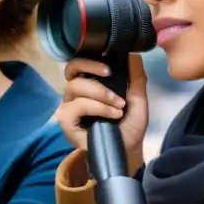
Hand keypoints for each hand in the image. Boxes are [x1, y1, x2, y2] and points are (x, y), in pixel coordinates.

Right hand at [54, 55, 147, 181]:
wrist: (128, 149)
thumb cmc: (129, 124)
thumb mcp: (138, 98)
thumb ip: (136, 77)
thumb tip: (133, 54)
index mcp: (89, 83)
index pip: (78, 63)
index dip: (89, 59)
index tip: (109, 65)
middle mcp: (75, 92)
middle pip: (71, 69)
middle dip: (91, 68)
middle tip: (109, 75)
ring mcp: (69, 106)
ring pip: (75, 87)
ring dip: (100, 94)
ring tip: (119, 105)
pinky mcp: (66, 121)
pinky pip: (75, 107)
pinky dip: (95, 108)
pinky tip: (111, 115)